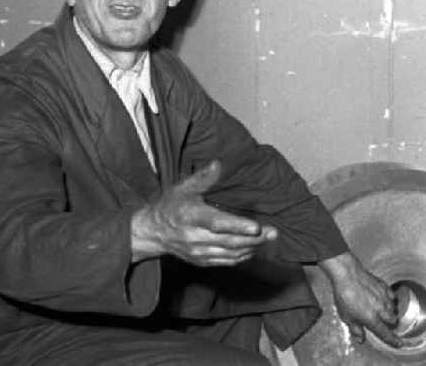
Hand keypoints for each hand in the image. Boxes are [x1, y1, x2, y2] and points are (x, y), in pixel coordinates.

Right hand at [130, 160, 276, 265]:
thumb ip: (203, 177)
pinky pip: (226, 262)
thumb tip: (219, 163)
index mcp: (191, 216)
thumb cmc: (170, 206)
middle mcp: (194, 237)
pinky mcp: (201, 261)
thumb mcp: (183, 187)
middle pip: (229, 241)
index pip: (217, 223)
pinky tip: (253, 249)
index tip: (256, 227)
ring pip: (230, 254)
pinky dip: (241, 256)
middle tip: (273, 232)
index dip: (237, 226)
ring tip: (268, 239)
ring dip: (251, 248)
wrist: (152, 233)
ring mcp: (198, 252)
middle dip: (253, 239)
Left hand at [320, 252, 401, 347]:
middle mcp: (381, 309)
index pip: (386, 334)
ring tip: (380, 310)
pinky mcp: (385, 287)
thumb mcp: (346, 317)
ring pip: (394, 309)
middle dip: (390, 324)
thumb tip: (361, 339)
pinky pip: (392, 296)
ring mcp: (384, 297)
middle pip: (393, 321)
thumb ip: (355, 329)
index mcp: (372, 319)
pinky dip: (389, 300)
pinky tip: (382, 298)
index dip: (393, 340)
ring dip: (390, 312)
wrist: (347, 274)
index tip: (398, 344)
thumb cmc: (345, 295)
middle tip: (382, 323)